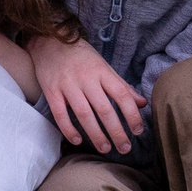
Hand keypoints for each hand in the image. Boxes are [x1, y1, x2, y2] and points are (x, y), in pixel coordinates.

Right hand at [28, 33, 145, 154]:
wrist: (49, 41)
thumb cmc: (81, 56)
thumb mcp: (104, 66)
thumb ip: (122, 86)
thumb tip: (142, 103)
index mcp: (102, 72)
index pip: (122, 95)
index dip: (132, 114)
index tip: (138, 131)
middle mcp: (86, 79)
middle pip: (104, 109)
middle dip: (116, 131)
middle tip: (125, 148)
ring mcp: (67, 85)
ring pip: (84, 114)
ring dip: (96, 134)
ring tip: (105, 149)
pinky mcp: (51, 91)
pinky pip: (60, 114)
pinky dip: (69, 129)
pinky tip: (78, 140)